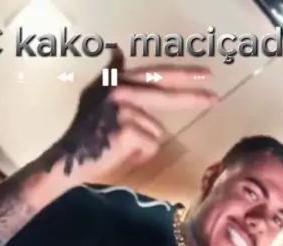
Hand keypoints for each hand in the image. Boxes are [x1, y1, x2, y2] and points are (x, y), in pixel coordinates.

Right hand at [43, 49, 217, 181]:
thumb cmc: (86, 134)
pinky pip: (150, 146)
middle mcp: (119, 90)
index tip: (207, 76)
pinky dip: (140, 155)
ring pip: (155, 131)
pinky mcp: (126, 131)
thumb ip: (113, 76)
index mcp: (115, 81)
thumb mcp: (96, 98)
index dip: (182, 75)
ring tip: (121, 147)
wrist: (69, 159)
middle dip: (191, 98)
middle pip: (164, 95)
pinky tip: (122, 154)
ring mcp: (123, 110)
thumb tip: (119, 49)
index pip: (154, 75)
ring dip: (144, 144)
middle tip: (214, 99)